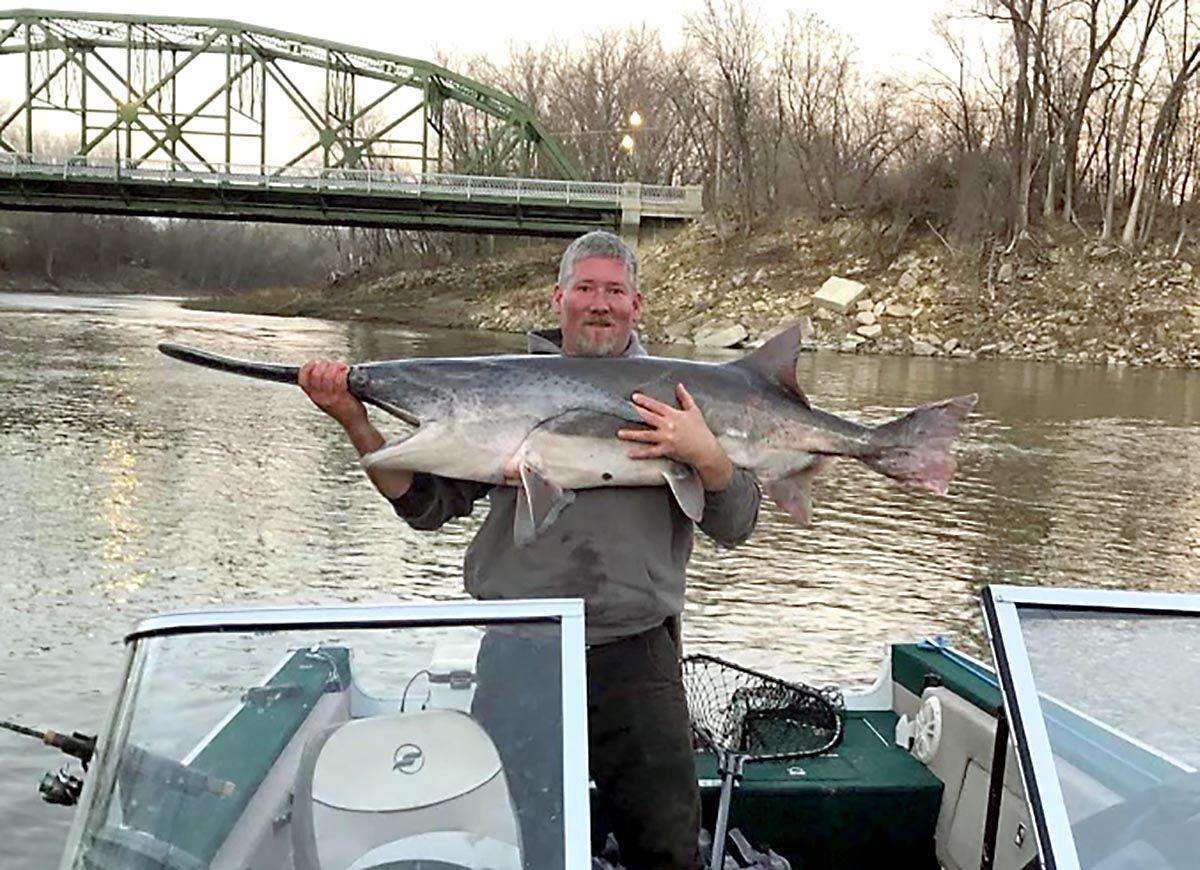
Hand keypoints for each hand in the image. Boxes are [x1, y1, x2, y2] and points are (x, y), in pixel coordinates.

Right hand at [298, 360, 367, 429]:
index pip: (302, 380)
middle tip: (333, 364)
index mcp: (314, 397)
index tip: (314, 363)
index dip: (306, 368)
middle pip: (316, 374)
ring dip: (334, 367)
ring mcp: (330, 397)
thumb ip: (320, 388)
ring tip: (341, 366)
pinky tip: (345, 370)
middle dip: (324, 364)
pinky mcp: (342, 397)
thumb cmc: (342, 410)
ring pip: (327, 375)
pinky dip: (342, 372)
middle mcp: (320, 397)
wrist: (354, 423)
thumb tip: (321, 370)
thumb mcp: (325, 400)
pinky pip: (339, 380)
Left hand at [618, 383, 733, 490]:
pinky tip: (630, 453)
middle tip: (623, 409)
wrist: (705, 449)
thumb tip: (679, 385)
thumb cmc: (701, 430)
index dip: (645, 401)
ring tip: (620, 433)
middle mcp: (668, 425)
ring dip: (632, 434)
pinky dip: (640, 453)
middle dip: (634, 412)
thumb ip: (685, 397)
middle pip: (648, 417)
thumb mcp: (694, 411)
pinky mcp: (666, 450)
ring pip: (645, 435)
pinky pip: (651, 452)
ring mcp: (666, 438)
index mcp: (674, 415)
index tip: (634, 397)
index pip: (656, 406)